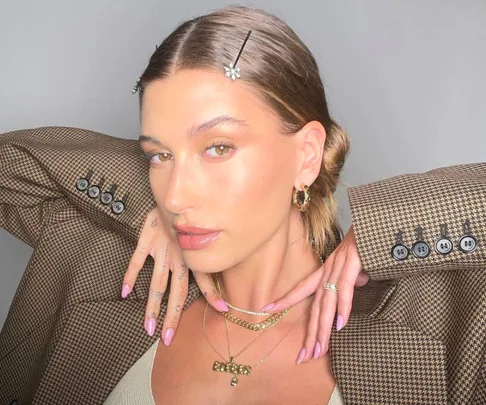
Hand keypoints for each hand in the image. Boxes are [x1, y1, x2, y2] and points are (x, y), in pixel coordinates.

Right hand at [121, 206, 227, 345]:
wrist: (175, 196)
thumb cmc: (189, 217)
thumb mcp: (202, 234)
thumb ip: (208, 255)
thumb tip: (219, 271)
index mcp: (192, 256)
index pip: (203, 280)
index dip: (213, 295)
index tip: (223, 311)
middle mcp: (178, 257)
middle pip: (175, 292)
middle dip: (173, 316)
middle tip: (167, 339)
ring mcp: (162, 250)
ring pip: (156, 283)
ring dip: (152, 307)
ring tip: (148, 328)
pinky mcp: (147, 240)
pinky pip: (137, 260)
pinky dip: (130, 275)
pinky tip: (125, 292)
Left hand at [260, 225, 368, 363]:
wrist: (372, 220)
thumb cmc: (364, 241)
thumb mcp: (355, 264)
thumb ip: (353, 277)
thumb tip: (358, 285)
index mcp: (325, 271)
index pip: (301, 289)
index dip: (284, 300)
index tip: (265, 311)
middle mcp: (328, 271)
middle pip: (315, 307)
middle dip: (309, 334)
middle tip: (303, 356)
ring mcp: (338, 268)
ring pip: (326, 304)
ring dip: (322, 329)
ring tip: (318, 350)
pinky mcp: (351, 265)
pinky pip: (345, 290)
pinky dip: (342, 308)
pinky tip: (339, 325)